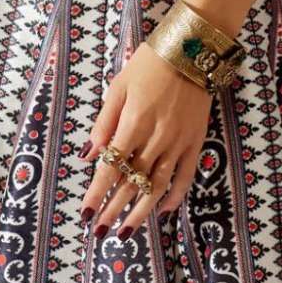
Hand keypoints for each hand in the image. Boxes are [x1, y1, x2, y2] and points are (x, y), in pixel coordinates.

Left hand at [78, 40, 212, 239]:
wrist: (192, 50)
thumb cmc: (149, 64)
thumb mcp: (118, 86)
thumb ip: (104, 123)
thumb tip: (89, 156)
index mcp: (134, 123)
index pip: (111, 167)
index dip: (97, 193)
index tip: (85, 215)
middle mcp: (157, 137)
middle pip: (132, 182)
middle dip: (113, 209)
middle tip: (99, 232)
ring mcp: (179, 142)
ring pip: (158, 186)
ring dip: (140, 212)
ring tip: (125, 232)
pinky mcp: (196, 141)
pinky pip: (185, 175)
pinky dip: (174, 196)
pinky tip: (162, 211)